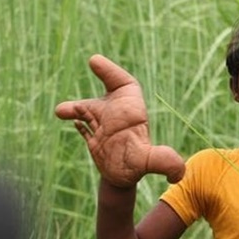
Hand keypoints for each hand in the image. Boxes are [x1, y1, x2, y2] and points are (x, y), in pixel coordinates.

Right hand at [55, 55, 184, 187]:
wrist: (125, 178)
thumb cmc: (141, 166)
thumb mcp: (155, 162)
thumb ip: (166, 162)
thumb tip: (177, 174)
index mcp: (133, 112)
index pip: (126, 85)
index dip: (112, 71)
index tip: (95, 60)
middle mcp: (118, 115)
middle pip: (107, 92)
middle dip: (102, 77)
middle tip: (93, 63)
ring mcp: (104, 124)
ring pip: (87, 109)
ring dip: (74, 108)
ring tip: (61, 111)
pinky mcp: (92, 134)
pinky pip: (80, 121)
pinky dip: (73, 118)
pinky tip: (64, 117)